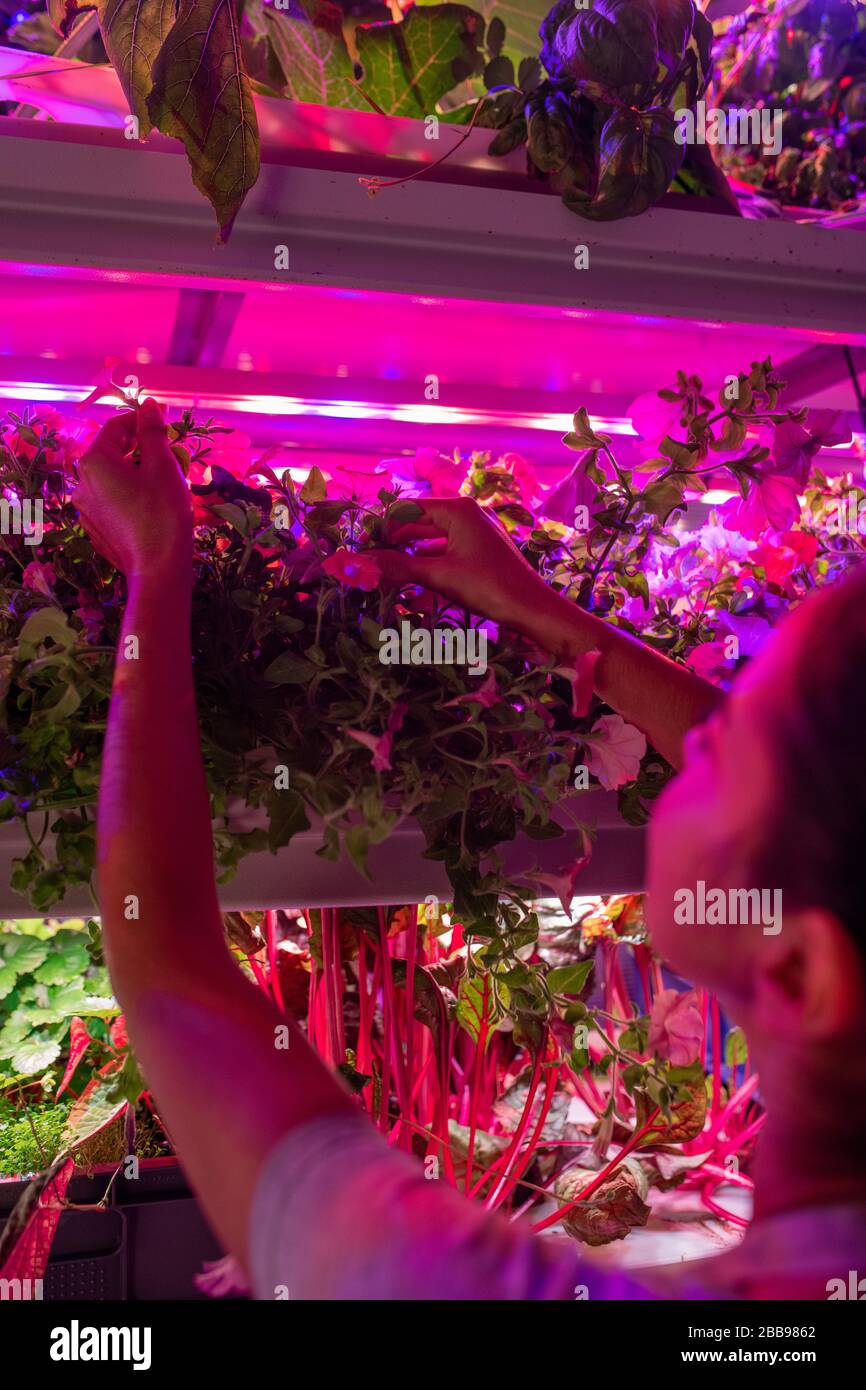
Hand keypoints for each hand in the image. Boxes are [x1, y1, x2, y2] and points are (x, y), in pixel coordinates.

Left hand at [75, 398, 192, 580]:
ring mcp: (86, 510)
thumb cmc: (162, 512)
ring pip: (112, 479)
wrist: (158, 569)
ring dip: (136, 474)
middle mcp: (82, 483)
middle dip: (140, 450)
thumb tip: (148, 404)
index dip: (141, 421)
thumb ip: (152, 432)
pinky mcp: (96, 530)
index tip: (164, 425)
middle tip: (169, 457)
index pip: (115, 427)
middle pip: (111, 453)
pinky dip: (130, 496)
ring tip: (164, 484)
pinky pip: (112, 502)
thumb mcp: (162, 466)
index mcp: (94, 462)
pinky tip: (152, 508)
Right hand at [370, 496, 555, 631]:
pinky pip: (446, 550)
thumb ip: (401, 566)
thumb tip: (365, 562)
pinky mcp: (480, 550)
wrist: (532, 608)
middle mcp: (467, 514)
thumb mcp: (440, 576)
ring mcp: (476, 532)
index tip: (362, 542)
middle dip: (395, 541)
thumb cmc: (488, 586)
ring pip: (432, 539)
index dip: (383, 525)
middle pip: (419, 522)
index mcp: (458, 510)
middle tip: (369, 558)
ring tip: (385, 570)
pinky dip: (428, 562)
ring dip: (410, 554)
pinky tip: (412, 578)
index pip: (409, 508)